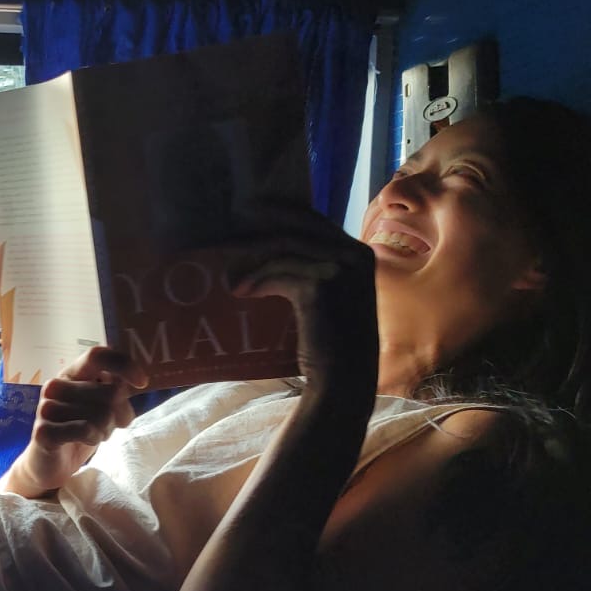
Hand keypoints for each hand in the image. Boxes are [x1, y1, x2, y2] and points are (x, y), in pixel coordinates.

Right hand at [0, 346, 148, 498]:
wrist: (49, 463)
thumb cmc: (79, 429)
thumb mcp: (102, 406)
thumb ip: (116, 391)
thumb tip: (128, 384)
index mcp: (71, 373)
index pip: (98, 355)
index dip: (124, 365)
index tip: (142, 383)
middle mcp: (55, 385)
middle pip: (110, 391)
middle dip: (119, 413)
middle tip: (109, 425)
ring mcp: (46, 407)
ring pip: (101, 414)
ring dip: (105, 429)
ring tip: (94, 434)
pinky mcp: (43, 431)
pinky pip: (85, 429)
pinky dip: (93, 438)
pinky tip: (84, 440)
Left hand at [220, 212, 377, 397]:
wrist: (345, 378)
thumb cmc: (337, 344)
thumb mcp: (337, 299)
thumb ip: (320, 270)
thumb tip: (279, 253)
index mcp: (361, 254)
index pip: (316, 222)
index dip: (283, 215)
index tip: (253, 213)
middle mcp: (355, 255)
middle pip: (297, 229)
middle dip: (260, 229)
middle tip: (230, 233)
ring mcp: (340, 268)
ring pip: (284, 250)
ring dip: (252, 261)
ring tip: (229, 275)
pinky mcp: (320, 286)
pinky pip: (277, 273)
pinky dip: (256, 281)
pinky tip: (241, 292)